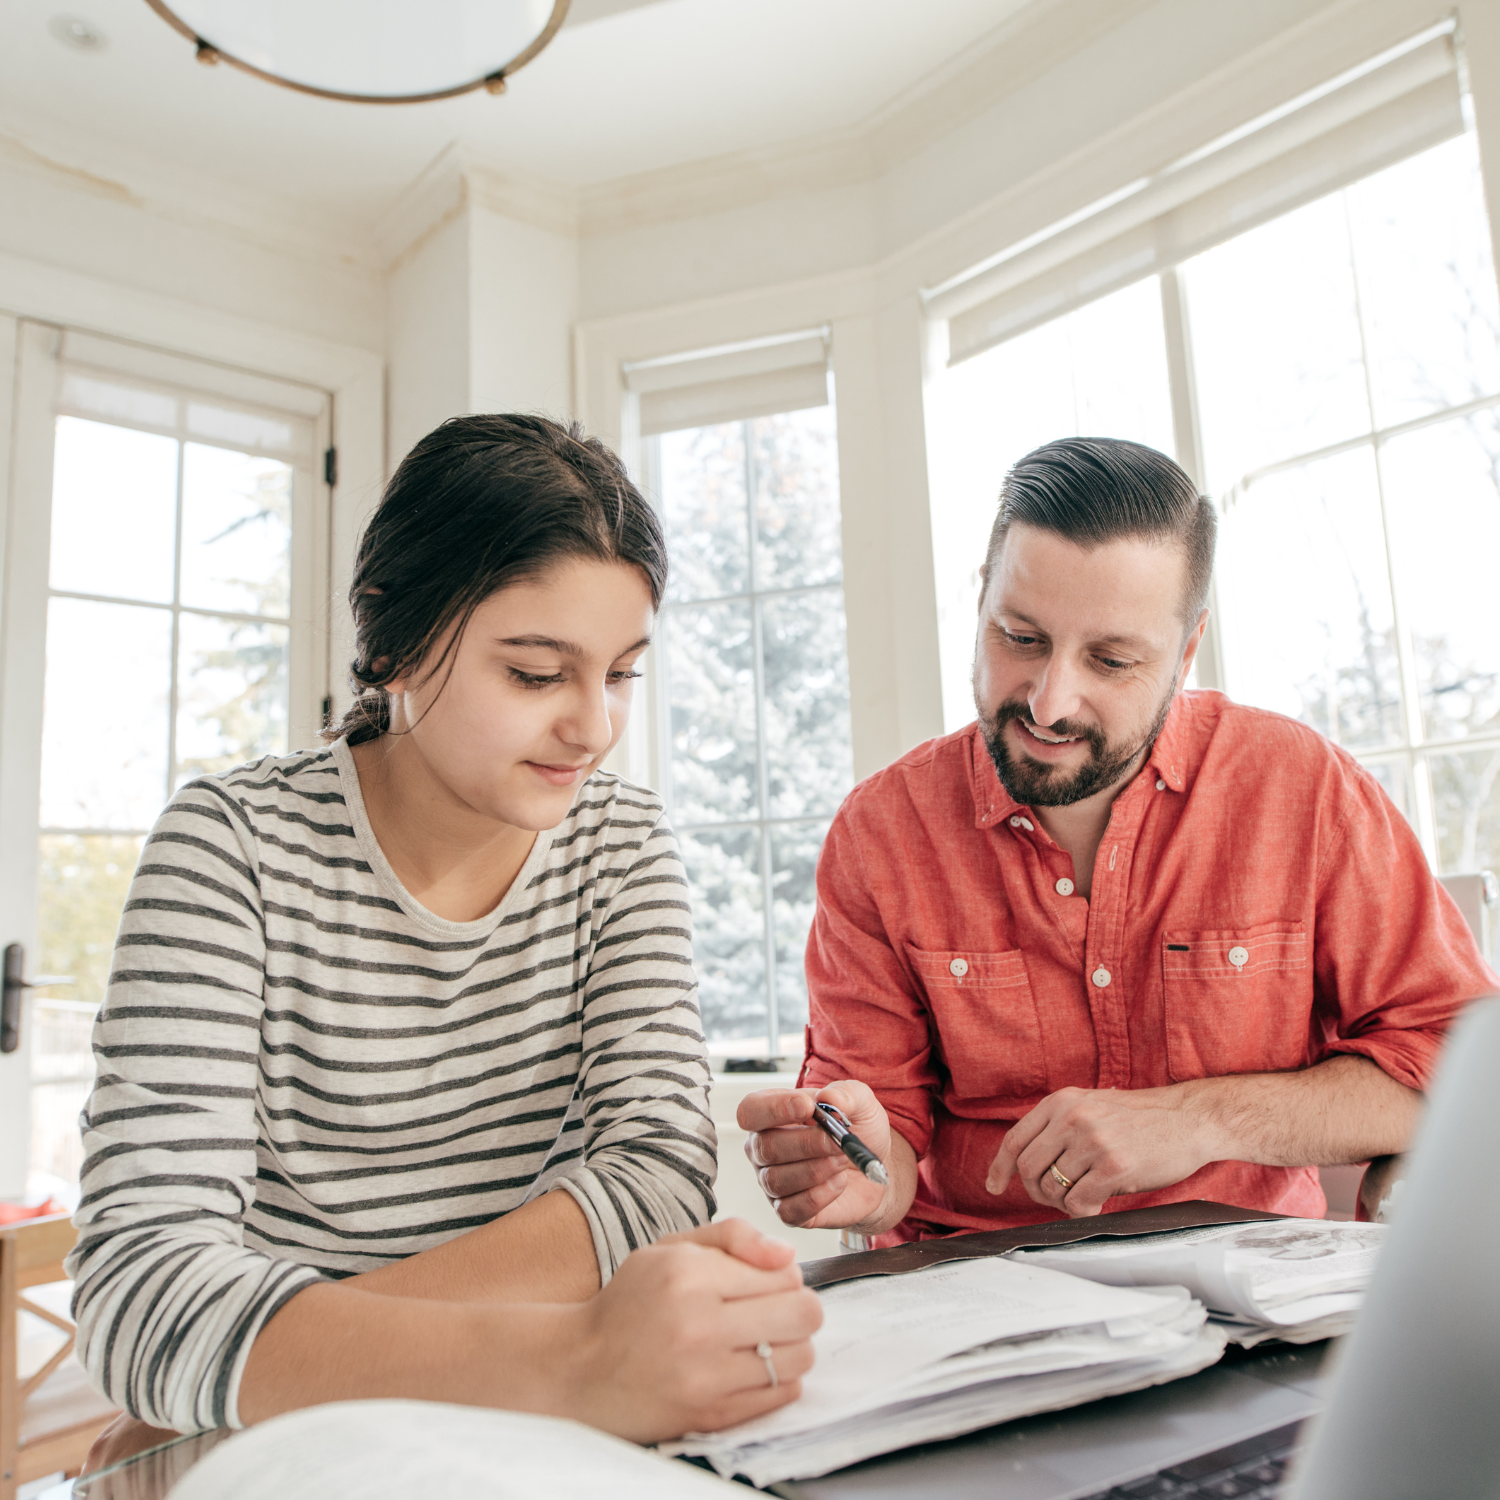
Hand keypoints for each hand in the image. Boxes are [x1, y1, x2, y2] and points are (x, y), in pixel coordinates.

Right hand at [561, 1218, 822, 1442]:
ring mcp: (706, 1376)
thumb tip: (787, 1254)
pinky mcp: (711, 1415)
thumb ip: (733, 1236)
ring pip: (799, 1356)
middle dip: (799, 1308)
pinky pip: (782, 1395)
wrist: (581, 1370)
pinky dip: (777, 1380)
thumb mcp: (670, 1248)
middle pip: (803, 1314)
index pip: (785, 1273)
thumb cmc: (629, 1306)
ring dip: (791, 1347)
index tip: (768, 1283)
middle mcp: (698, 1325)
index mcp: (688, 1274)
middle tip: (775, 1311)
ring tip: (762, 1340)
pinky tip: (749, 1368)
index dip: (786, 1276)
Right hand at [738, 1083, 892, 1229]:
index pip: (750, 1111)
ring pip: (777, 1180)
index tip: (808, 1107)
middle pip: (765, 1148)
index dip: (773, 1109)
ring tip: (843, 1160)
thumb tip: (827, 1098)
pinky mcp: (789, 1211)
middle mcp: (763, 1148)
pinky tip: (839, 1182)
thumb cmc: (860, 1127)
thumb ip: (845, 1094)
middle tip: (838, 1142)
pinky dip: (820, 1196)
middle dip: (806, 1144)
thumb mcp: (860, 1101)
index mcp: (770, 1112)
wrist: (879, 1165)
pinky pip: (791, 1209)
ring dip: (817, 1170)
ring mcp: (772, 1182)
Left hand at [986, 1084, 1211, 1217]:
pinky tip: (1099, 1203)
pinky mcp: (1114, 1167)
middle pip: (1028, 1168)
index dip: (1000, 1168)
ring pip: (1052, 1188)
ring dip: (1064, 1202)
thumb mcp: (1091, 1105)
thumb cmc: (1140, 1119)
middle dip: (1037, 1191)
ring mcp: (1092, 1142)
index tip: (994, 1187)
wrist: (1189, 1118)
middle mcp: (1072, 1118)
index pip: (1015, 1139)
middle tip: (1057, 1197)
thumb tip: (1025, 1163)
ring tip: (1086, 1194)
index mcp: (1061, 1102)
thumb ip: (1059, 1126)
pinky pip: (1078, 1203)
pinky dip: (1082, 1211)